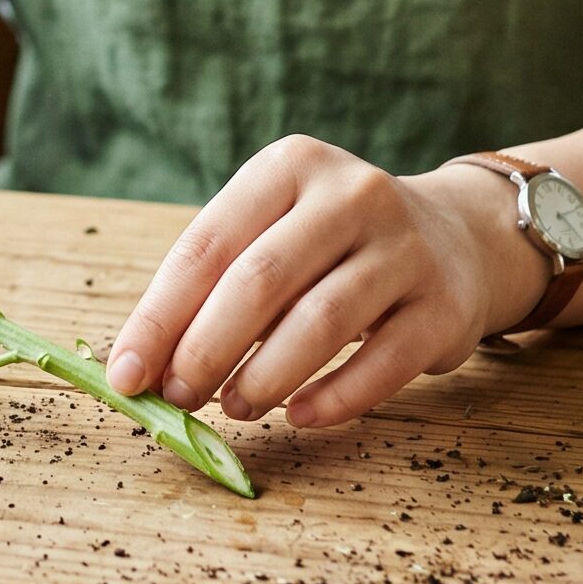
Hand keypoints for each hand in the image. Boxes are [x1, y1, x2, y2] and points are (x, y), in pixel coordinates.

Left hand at [104, 136, 548, 427]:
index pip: (207, 244)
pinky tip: (298, 416)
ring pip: (320, 321)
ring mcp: (403, 247)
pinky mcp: (444, 305)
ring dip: (264, 376)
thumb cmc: (331, 245)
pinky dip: (333, 398)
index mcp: (289, 166)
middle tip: (177, 397)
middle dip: (205, 348)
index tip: (126, 373)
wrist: (457, 238)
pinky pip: (382, 362)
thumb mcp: (275, 232)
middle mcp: (350, 194)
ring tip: (232, 407)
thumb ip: (215, 286)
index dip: (160, 315)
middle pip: (259, 280)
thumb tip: (144, 364)